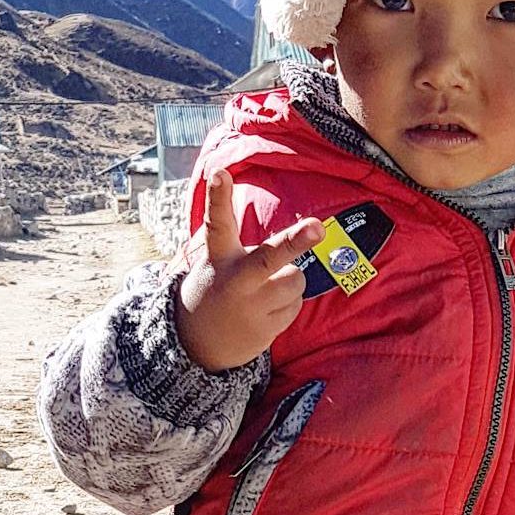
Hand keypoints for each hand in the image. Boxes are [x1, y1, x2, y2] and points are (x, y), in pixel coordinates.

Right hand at [176, 168, 324, 371]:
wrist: (196, 343)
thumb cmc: (220, 287)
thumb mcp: (220, 262)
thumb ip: (250, 248)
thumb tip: (304, 236)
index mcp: (220, 256)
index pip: (218, 222)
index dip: (218, 196)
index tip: (219, 171)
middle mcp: (235, 280)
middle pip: (269, 256)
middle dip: (295, 241)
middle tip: (317, 227)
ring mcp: (250, 307)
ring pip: (295, 279)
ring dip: (289, 282)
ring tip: (264, 292)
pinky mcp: (265, 329)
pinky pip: (296, 305)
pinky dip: (287, 305)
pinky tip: (264, 312)